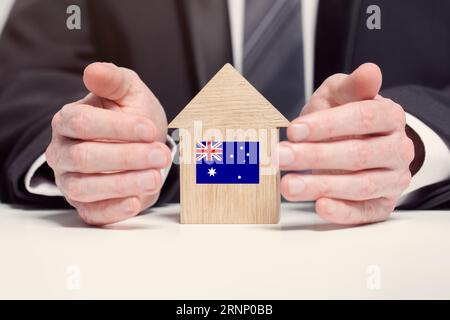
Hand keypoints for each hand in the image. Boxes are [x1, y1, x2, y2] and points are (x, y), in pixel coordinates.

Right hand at [46, 62, 171, 225]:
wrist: (142, 147)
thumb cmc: (134, 118)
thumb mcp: (129, 93)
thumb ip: (114, 81)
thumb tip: (93, 70)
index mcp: (68, 120)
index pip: (82, 123)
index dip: (116, 128)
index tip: (148, 130)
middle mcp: (63, 152)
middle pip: (84, 157)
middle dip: (127, 157)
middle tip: (160, 155)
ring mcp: (70, 181)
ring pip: (86, 187)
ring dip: (124, 184)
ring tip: (155, 177)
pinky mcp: (85, 204)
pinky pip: (92, 213)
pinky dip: (114, 210)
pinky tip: (135, 201)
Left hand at [279, 63, 414, 224]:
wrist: (353, 142)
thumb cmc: (341, 118)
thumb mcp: (339, 96)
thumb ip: (351, 86)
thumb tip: (370, 71)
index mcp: (389, 117)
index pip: (364, 118)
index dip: (328, 125)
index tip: (294, 130)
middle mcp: (397, 149)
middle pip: (359, 154)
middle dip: (315, 157)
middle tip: (281, 157)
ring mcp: (392, 179)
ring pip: (360, 186)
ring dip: (321, 186)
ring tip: (288, 185)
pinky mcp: (381, 205)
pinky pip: (365, 213)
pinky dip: (342, 212)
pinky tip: (320, 206)